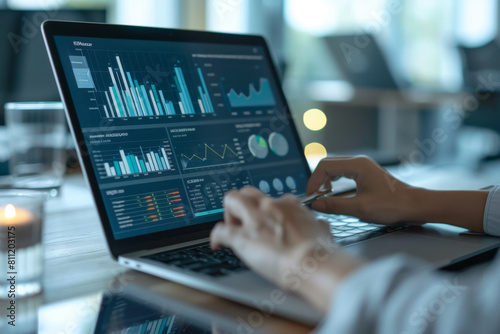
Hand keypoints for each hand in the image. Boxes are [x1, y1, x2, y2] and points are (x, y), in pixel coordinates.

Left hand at [210, 186, 362, 312]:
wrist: (314, 264)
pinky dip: (216, 236)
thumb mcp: (323, 233)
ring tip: (232, 228)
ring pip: (231, 200)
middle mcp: (270, 207)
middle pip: (248, 193)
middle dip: (244, 205)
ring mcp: (254, 220)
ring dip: (229, 213)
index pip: (273, 199)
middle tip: (246, 222)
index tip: (265, 219)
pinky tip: (217, 244)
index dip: (266, 210)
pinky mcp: (241, 237)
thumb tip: (321, 227)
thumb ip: (318, 227)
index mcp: (290, 207)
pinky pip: (220, 230)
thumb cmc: (321, 253)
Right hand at [307, 156, 415, 224]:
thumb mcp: (361, 208)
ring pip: (334, 168)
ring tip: (321, 196)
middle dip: (317, 181)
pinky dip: (333, 182)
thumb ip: (336, 205)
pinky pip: (342, 173)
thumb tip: (316, 204)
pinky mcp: (364, 174)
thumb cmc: (393, 205)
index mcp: (357, 165)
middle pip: (328, 165)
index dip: (314, 181)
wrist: (414, 205)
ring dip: (324, 181)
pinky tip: (332, 193)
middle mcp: (358, 162)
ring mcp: (362, 167)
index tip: (311, 197)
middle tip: (313, 197)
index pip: (325, 166)